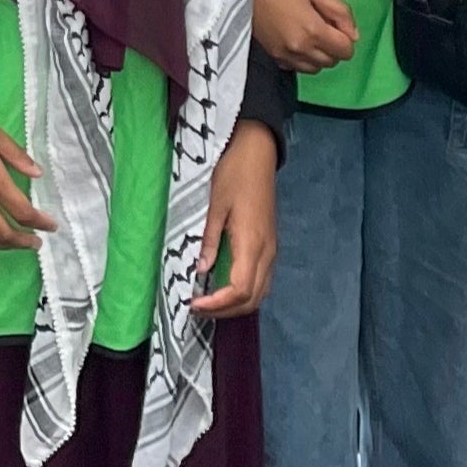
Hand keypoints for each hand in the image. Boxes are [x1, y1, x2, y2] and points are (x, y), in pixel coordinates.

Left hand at [192, 119, 279, 317]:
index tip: (194, 304)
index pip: (239, 290)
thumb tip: (201, 270)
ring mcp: (272, 250)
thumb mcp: (215, 205)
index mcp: (252, 243)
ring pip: (260, 292)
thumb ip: (210, 240)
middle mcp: (267, 252)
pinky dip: (244, 292)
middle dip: (225, 311)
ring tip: (209, 303)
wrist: (258, 155)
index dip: (218, 304)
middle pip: (252, 299)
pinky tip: (224, 287)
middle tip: (197, 309)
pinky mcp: (270, 245)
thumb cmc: (234, 174)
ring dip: (236, 305)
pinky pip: (262, 280)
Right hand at [250, 0, 358, 73]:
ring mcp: (285, 56)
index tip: (336, 23)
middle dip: (334, 47)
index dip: (346, 37)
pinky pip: (297, 67)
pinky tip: (295, 40)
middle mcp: (300, 49)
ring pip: (315, 68)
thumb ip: (339, 11)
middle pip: (332, 62)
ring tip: (309, 33)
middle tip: (323, 24)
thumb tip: (354, 34)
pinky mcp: (272, 56)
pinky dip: (303, 58)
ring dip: (319, 55)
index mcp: (313, 31)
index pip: (345, 51)